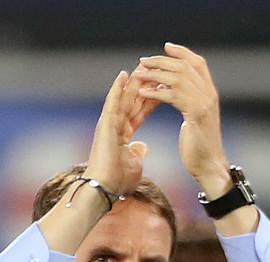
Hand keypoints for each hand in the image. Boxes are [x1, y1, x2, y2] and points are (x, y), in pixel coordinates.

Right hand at [83, 69, 158, 196]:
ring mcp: (109, 123)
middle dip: (145, 84)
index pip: (141, 110)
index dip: (153, 97)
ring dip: (134, 81)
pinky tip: (124, 74)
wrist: (104, 189)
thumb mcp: (134, 163)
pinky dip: (118, 88)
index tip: (164, 85)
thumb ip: (138, 152)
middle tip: (156, 67)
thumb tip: (142, 146)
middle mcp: (115, 124)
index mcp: (124, 133)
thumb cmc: (117, 180)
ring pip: (124, 97)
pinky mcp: (104, 124)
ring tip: (144, 64)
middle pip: (133, 99)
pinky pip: (112, 103)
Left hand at [135, 43, 231, 198]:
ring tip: (139, 74)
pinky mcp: (197, 114)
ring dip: (156, 74)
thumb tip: (178, 94)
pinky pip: (173, 95)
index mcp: (210, 93)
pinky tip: (143, 92)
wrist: (209, 167)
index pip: (198, 63)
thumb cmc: (199, 148)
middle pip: (186, 66)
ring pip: (179, 78)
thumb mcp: (196, 120)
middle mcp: (209, 94)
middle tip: (143, 61)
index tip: (166, 47)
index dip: (182, 53)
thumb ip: (190, 103)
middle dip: (163, 61)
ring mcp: (205, 103)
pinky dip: (156, 91)